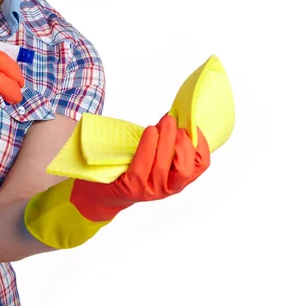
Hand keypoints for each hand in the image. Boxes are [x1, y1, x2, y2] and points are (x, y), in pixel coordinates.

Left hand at [70, 113, 210, 221]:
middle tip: (173, 121)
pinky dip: (149, 145)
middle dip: (182, 141)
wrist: (104, 190)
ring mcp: (150, 190)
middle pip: (185, 166)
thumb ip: (166, 140)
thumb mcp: (155, 153)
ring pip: (164, 165)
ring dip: (166, 139)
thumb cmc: (133, 166)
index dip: (201, 143)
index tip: (193, 125)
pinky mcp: (133, 186)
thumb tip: (174, 115)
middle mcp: (168, 188)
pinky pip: (144, 164)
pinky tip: (150, 131)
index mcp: (178, 179)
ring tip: (164, 122)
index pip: (201, 164)